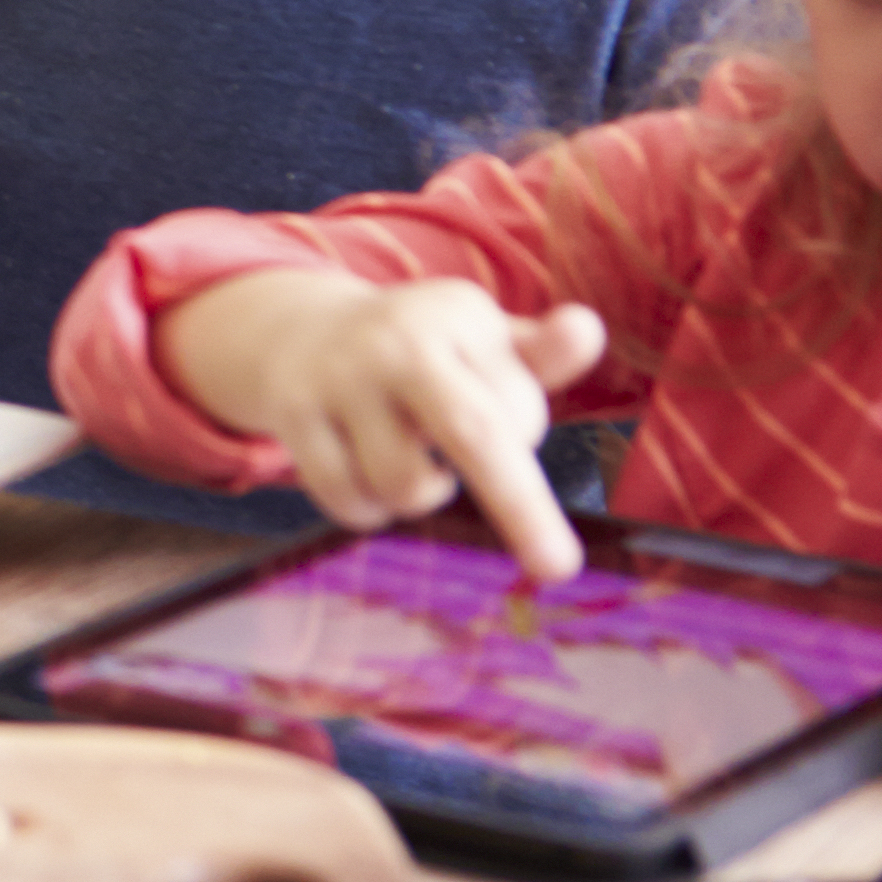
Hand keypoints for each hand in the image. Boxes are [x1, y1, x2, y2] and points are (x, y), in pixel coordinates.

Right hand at [153, 266, 598, 578]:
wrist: (297, 331)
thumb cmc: (421, 350)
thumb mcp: (481, 340)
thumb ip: (541, 353)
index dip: (521, 439)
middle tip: (558, 566)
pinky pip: (351, 501)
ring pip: (406, 487)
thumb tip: (587, 330)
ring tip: (411, 461)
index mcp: (457, 314)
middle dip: (522, 508)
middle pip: (473, 435)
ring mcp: (340, 377)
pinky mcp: (294, 413)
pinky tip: (365, 471)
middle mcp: (397, 340)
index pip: (518, 411)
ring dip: (420, 495)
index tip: (511, 433)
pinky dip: (368, 508)